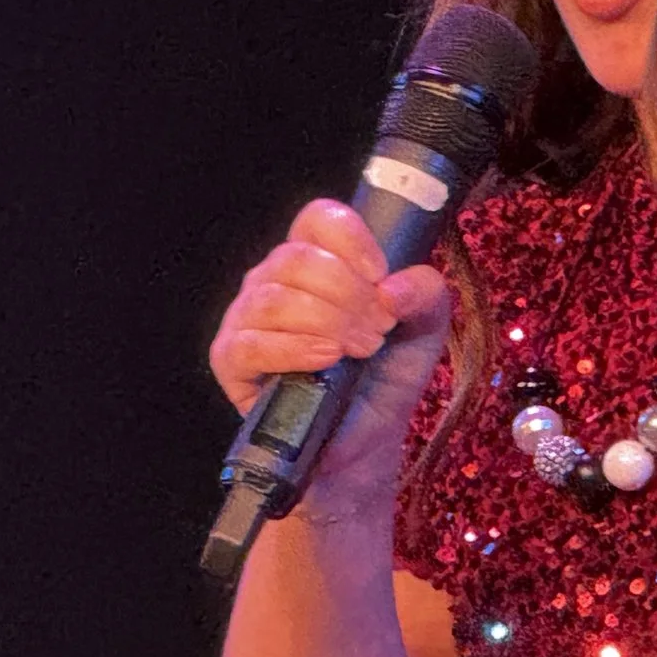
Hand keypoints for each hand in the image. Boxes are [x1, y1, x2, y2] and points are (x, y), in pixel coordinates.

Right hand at [207, 199, 451, 518]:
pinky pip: (252, 342)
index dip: (353, 241)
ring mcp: (247, 317)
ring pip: (275, 297)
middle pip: (298, 258)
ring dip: (329, 323)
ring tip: (359, 350)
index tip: (381, 278)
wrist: (366, 437)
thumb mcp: (423, 326)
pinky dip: (296, 349)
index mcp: (316, 258)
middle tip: (378, 331)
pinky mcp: (231, 359)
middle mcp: (274, 279)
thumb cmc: (387, 373)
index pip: (319, 219)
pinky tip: (326, 360)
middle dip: (349, 295)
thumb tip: (392, 289)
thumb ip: (425, 292)